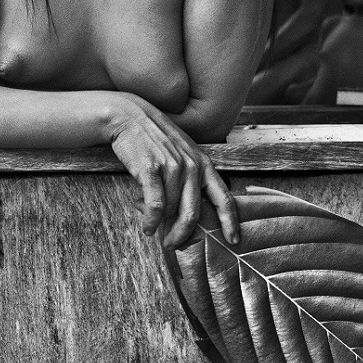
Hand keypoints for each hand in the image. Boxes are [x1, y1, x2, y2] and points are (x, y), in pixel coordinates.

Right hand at [105, 94, 238, 247]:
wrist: (128, 117)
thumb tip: (186, 211)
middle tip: (173, 245)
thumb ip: (189, 177)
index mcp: (203, 163)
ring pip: (171, 210)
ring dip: (161, 226)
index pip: (223, 197)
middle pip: (193, 213)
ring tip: (151, 229)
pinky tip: (146, 226)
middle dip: (183, 235)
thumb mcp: (181, 152)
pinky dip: (150, 220)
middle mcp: (191, 166)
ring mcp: (172, 167)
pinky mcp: (151, 169)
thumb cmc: (154, 138)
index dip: (230, 222)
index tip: (233, 241)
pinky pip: (155, 205)